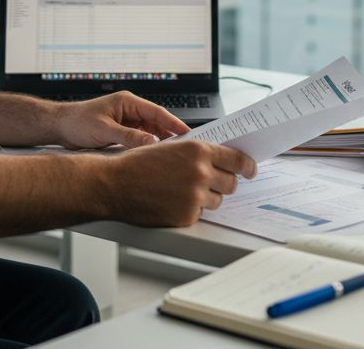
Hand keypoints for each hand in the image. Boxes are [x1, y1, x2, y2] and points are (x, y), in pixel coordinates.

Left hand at [55, 91, 189, 149]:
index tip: (188, 133)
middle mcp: (128, 110)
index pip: (157, 112)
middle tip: (185, 147)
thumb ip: (128, 136)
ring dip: (159, 141)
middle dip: (170, 134)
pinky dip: (147, 146)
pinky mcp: (121, 131)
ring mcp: (125, 121)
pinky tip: (154, 156)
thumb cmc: (77, 123)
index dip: (173, 122)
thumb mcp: (104, 131)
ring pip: (149, 131)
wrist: (59, 127)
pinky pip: (140, 138)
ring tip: (173, 154)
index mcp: (127, 102)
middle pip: (156, 122)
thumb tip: (152, 142)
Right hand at [100, 140, 257, 226]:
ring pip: (217, 201)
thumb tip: (218, 156)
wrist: (113, 184)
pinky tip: (171, 202)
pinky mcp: (186, 216)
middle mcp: (200, 172)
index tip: (250, 170)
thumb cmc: (136, 164)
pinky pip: (199, 214)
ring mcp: (195, 196)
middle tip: (209, 182)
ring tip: (182, 192)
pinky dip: (190, 210)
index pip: (238, 160)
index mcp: (198, 151)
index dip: (247, 166)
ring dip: (206, 197)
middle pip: (231, 183)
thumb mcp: (170, 147)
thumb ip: (196, 152)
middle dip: (223, 183)